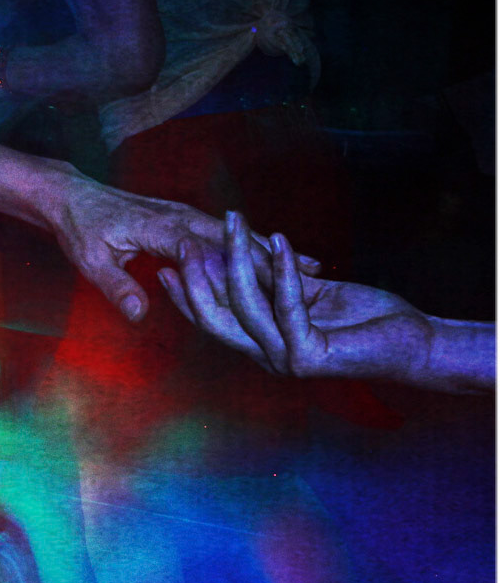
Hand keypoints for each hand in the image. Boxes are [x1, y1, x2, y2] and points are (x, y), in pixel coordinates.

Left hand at [46, 175, 319, 324]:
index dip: (240, 269)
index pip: (208, 250)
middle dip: (271, 260)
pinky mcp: (186, 218)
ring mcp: (186, 215)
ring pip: (235, 236)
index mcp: (161, 228)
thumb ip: (117, 288)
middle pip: (233, 240)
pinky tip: (279, 260)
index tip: (272, 290)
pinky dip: (253, 247)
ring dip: (271, 252)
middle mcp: (180, 216)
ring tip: (315, 270)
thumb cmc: (81, 229)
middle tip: (314, 280)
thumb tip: (139, 315)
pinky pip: (225, 235)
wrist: (73, 198)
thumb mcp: (91, 262)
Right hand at [158, 210, 431, 381]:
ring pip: (245, 305)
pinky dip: (282, 268)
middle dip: (196, 276)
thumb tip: (241, 254)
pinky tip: (277, 239)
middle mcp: (267, 357)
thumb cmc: (369, 320)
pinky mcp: (308, 355)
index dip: (186, 293)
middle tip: (184, 240)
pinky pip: (286, 303)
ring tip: (233, 222)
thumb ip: (276, 283)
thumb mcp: (312, 294)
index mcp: (263, 346)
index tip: (167, 261)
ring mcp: (285, 360)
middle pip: (214, 317)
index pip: (213, 319)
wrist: (415, 344)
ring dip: (236, 257)